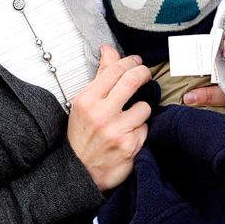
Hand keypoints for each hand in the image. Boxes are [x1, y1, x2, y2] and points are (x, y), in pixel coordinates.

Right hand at [67, 46, 151, 190]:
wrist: (79, 172)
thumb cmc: (81, 136)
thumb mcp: (83, 104)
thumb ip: (100, 76)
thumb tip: (109, 50)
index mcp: (87, 100)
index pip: (115, 70)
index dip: (130, 62)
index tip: (136, 62)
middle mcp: (102, 114)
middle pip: (133, 80)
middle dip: (143, 74)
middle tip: (145, 74)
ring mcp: (117, 131)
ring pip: (144, 107)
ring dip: (140, 110)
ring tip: (129, 117)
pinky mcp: (131, 146)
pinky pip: (146, 128)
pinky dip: (140, 130)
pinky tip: (128, 135)